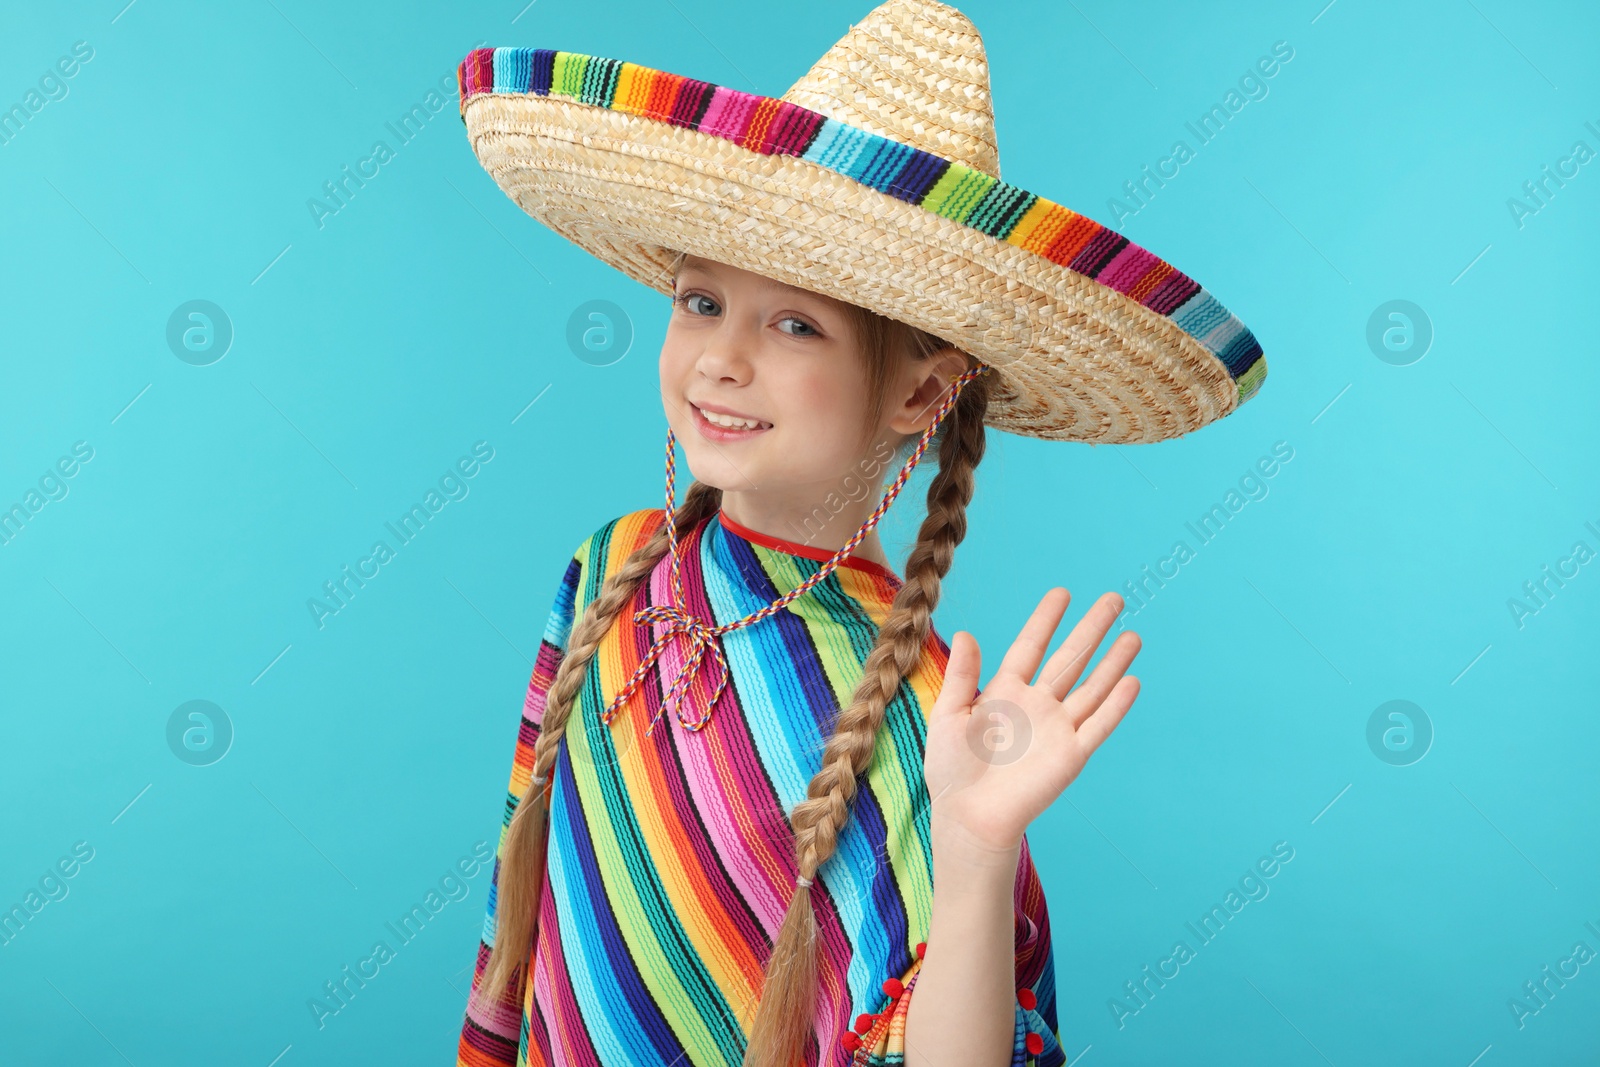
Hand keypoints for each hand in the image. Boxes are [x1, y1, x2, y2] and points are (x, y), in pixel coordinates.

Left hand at [924, 589, 1141, 852]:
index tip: (1062, 593)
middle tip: (1114, 599)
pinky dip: (1115, 705)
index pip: (1031, 646)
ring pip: (1091, 687)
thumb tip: (965, 633)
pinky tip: (1131, 681)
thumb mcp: (948, 715)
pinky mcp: (1071, 756)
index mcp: (1004, 692)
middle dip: (1092, 629)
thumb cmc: (951, 770)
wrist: (967, 816)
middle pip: (1070, 658)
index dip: (1046, 620)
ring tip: (1133, 635)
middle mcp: (1036, 706)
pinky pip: (1098, 725)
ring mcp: (1056, 729)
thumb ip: (961, 676)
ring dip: (1113, 661)